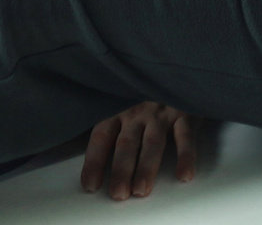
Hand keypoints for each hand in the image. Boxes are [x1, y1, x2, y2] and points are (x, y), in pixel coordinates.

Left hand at [80, 102, 200, 200]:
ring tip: (141, 191)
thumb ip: (109, 123)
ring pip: (152, 143)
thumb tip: (75, 146)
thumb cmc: (147, 91)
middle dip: (120, 170)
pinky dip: (185, 155)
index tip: (90, 186)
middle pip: (126, 144)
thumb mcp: (123, 99)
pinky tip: (184, 175)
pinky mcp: (186, 112)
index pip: (102, 136)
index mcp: (118, 109)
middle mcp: (137, 111)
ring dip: (146, 167)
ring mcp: (161, 112)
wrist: (179, 66)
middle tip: (117, 194)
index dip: (94, 161)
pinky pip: (185, 135)